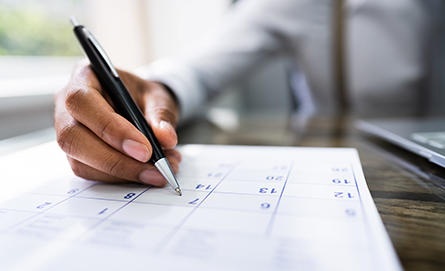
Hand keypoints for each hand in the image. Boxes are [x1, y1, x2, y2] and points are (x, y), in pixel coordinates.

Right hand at [54, 59, 180, 185]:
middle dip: (116, 160)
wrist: (139, 105)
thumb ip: (162, 114)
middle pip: (74, 137)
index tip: (145, 150)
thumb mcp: (158, 96)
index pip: (83, 102)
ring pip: (81, 162)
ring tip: (160, 172)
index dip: (111, 128)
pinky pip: (91, 173)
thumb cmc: (143, 96)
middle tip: (155, 169)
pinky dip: (122, 178)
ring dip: (123, 173)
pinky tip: (148, 173)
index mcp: (84, 77)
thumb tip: (166, 139)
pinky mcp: (76, 155)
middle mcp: (66, 105)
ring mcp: (67, 132)